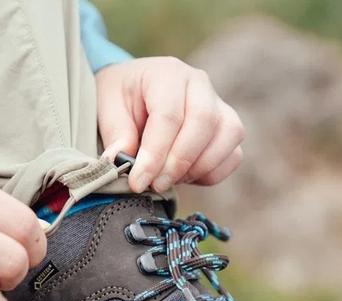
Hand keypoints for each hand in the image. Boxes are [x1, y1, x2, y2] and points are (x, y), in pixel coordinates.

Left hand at [96, 57, 244, 191]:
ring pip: (228, 136)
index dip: (154, 154)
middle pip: (204, 122)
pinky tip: (183, 176)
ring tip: (167, 179)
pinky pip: (234, 155)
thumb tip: (119, 161)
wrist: (135, 92)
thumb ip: (115, 133)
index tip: (137, 181)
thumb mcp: (107, 108)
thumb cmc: (121, 98)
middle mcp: (199, 84)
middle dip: (178, 162)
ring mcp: (219, 104)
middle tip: (155, 185)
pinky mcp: (228, 128)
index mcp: (167, 73)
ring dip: (197, 168)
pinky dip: (211, 173)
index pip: (168, 115)